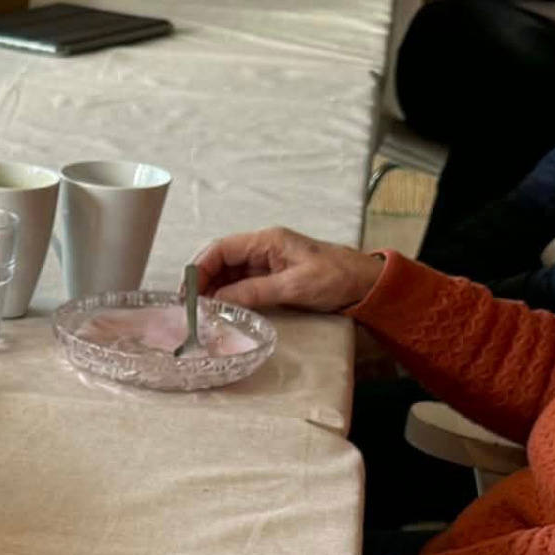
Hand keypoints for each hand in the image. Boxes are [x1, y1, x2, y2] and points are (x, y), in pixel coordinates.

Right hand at [194, 228, 384, 313]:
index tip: (189, 292)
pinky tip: (221, 311)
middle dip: (202, 282)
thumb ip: (254, 292)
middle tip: (190, 307)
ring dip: (213, 292)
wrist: (365, 284)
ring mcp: (267, 264)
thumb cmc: (335, 278)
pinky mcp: (272, 279)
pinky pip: (241, 286)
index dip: (200, 268)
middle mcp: (263, 249)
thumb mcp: (294, 286)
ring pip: (228, 275)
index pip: (221, 249)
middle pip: (220, 261)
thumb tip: (218, 301)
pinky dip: (228, 297)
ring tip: (202, 313)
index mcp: (267, 241)